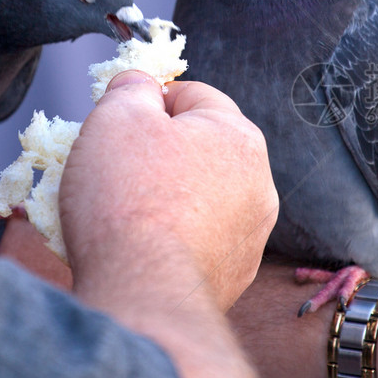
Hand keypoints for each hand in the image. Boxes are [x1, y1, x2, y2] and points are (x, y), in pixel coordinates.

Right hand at [60, 70, 277, 309]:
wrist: (146, 294)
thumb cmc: (129, 199)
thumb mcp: (117, 117)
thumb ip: (132, 88)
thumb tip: (140, 83)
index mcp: (239, 136)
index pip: (194, 94)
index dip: (150, 100)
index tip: (120, 120)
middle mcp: (260, 181)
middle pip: (202, 146)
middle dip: (160, 150)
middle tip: (117, 166)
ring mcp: (253, 230)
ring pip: (204, 194)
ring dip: (170, 194)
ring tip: (128, 211)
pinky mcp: (238, 271)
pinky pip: (203, 237)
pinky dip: (178, 235)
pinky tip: (146, 246)